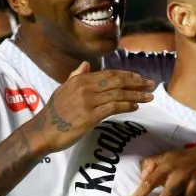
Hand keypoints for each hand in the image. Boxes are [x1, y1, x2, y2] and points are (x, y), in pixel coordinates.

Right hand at [25, 63, 154, 153]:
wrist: (43, 131)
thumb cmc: (53, 113)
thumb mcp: (62, 90)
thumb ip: (75, 76)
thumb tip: (85, 64)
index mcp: (80, 80)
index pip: (109, 74)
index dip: (127, 75)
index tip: (140, 78)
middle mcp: (85, 87)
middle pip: (117, 82)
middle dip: (136, 83)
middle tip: (151, 85)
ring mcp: (88, 101)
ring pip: (118, 94)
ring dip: (136, 95)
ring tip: (149, 97)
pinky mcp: (90, 116)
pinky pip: (113, 107)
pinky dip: (126, 105)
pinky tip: (135, 106)